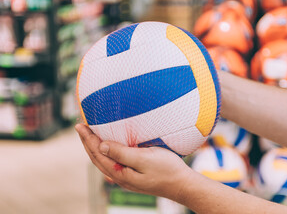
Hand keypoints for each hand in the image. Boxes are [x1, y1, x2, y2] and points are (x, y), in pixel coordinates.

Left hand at [75, 124, 194, 200]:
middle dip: (87, 142)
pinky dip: (106, 154)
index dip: (88, 138)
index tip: (80, 125)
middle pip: (97, 158)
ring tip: (90, 136)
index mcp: (120, 173)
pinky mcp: (134, 175)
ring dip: (95, 148)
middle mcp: (120, 177)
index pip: (97, 153)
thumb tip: (100, 146)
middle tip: (81, 127)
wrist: (182, 185)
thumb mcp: (144, 159)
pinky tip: (107, 152)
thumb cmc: (167, 170)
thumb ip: (122, 153)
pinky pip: (113, 163)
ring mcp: (127, 177)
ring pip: (104, 161)